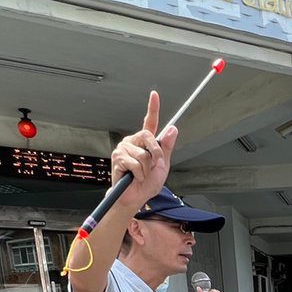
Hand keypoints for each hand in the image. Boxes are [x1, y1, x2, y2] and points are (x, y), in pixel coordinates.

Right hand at [111, 91, 178, 209]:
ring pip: (143, 154)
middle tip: (153, 166)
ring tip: (141, 175)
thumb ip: (167, 147)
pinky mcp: (117, 157)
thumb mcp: (163, 165)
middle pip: (148, 136)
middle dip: (156, 153)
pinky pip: (135, 163)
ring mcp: (124, 148)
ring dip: (146, 169)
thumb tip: (173, 129)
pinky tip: (134, 177)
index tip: (154, 95)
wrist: (135, 197)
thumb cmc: (147, 183)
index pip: (149, 121)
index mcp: (145, 142)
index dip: (152, 107)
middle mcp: (133, 142)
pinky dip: (139, 174)